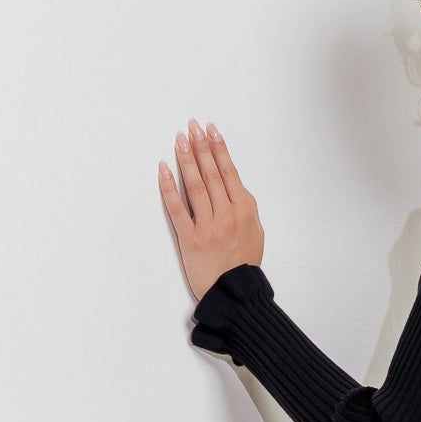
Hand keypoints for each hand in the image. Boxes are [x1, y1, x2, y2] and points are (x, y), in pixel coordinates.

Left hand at [159, 117, 264, 304]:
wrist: (235, 294)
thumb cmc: (244, 266)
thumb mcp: (256, 233)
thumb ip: (246, 208)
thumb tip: (235, 187)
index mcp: (245, 211)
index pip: (229, 172)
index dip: (218, 148)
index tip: (210, 131)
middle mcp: (227, 215)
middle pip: (211, 173)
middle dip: (200, 147)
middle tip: (192, 126)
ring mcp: (208, 226)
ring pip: (195, 185)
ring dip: (186, 159)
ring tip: (180, 139)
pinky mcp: (190, 239)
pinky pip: (177, 208)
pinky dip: (169, 187)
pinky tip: (164, 169)